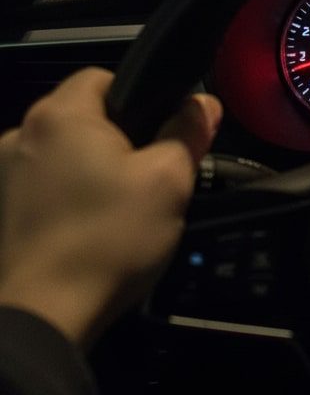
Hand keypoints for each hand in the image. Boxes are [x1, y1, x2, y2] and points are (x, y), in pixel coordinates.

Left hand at [0, 67, 221, 347]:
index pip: (105, 76)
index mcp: (59, 115)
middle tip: (151, 175)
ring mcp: (2, 176)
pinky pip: (46, 185)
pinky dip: (68, 195)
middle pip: (84, 117)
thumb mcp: (169, 180)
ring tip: (120, 207)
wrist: (44, 319)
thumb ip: (188, 131)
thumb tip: (204, 103)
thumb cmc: (110, 237)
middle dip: (119, 138)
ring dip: (91, 168)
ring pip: (65, 154)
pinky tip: (88, 227)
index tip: (163, 134)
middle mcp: (20, 135)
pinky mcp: (1, 212)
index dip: (141, 98)